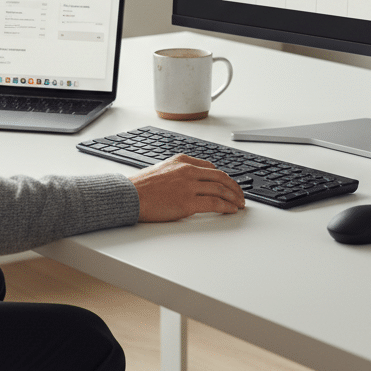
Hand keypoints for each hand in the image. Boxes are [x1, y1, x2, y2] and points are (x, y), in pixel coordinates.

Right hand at [131, 154, 245, 220]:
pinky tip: (231, 210)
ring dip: (234, 198)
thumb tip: (193, 181)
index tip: (230, 184)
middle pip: (221, 177)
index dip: (225, 178)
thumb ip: (179, 172)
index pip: (211, 168)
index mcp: (182, 161)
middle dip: (235, 187)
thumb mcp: (162, 169)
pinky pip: (215, 203)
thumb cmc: (142, 186)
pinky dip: (227, 206)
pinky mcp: (188, 202)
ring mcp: (189, 186)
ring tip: (239, 204)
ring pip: (221, 190)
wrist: (130, 195)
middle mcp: (188, 170)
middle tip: (241, 195)